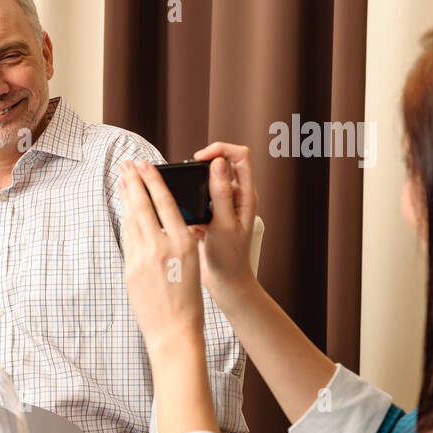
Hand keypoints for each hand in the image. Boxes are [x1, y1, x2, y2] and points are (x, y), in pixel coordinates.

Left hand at [119, 160, 204, 354]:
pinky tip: (125, 211)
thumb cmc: (188, 298)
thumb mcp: (191, 262)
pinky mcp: (130, 268)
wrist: (174, 330)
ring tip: (122, 181)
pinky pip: (128, 239)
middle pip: (143, 205)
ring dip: (126, 198)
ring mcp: (143, 257)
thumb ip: (176, 239)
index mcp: (184, 241)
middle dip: (133, 182)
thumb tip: (161, 220)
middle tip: (125, 165)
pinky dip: (127, 222)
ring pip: (132, 220)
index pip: (165, 202)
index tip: (144, 164)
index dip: (152, 180)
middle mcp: (162, 245)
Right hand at [190, 142, 259, 302]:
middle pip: (223, 163)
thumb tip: (219, 163)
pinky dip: (190, 202)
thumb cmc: (230, 258)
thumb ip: (222, 193)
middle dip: (203, 164)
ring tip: (185, 198)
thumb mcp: (223, 224)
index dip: (220, 150)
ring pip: (208, 181)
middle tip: (187, 175)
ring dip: (194, 185)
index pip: (240, 155)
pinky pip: (199, 198)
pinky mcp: (212, 214)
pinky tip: (188, 218)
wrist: (225, 282)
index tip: (199, 159)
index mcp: (246, 195)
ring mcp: (224, 205)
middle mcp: (238, 196)